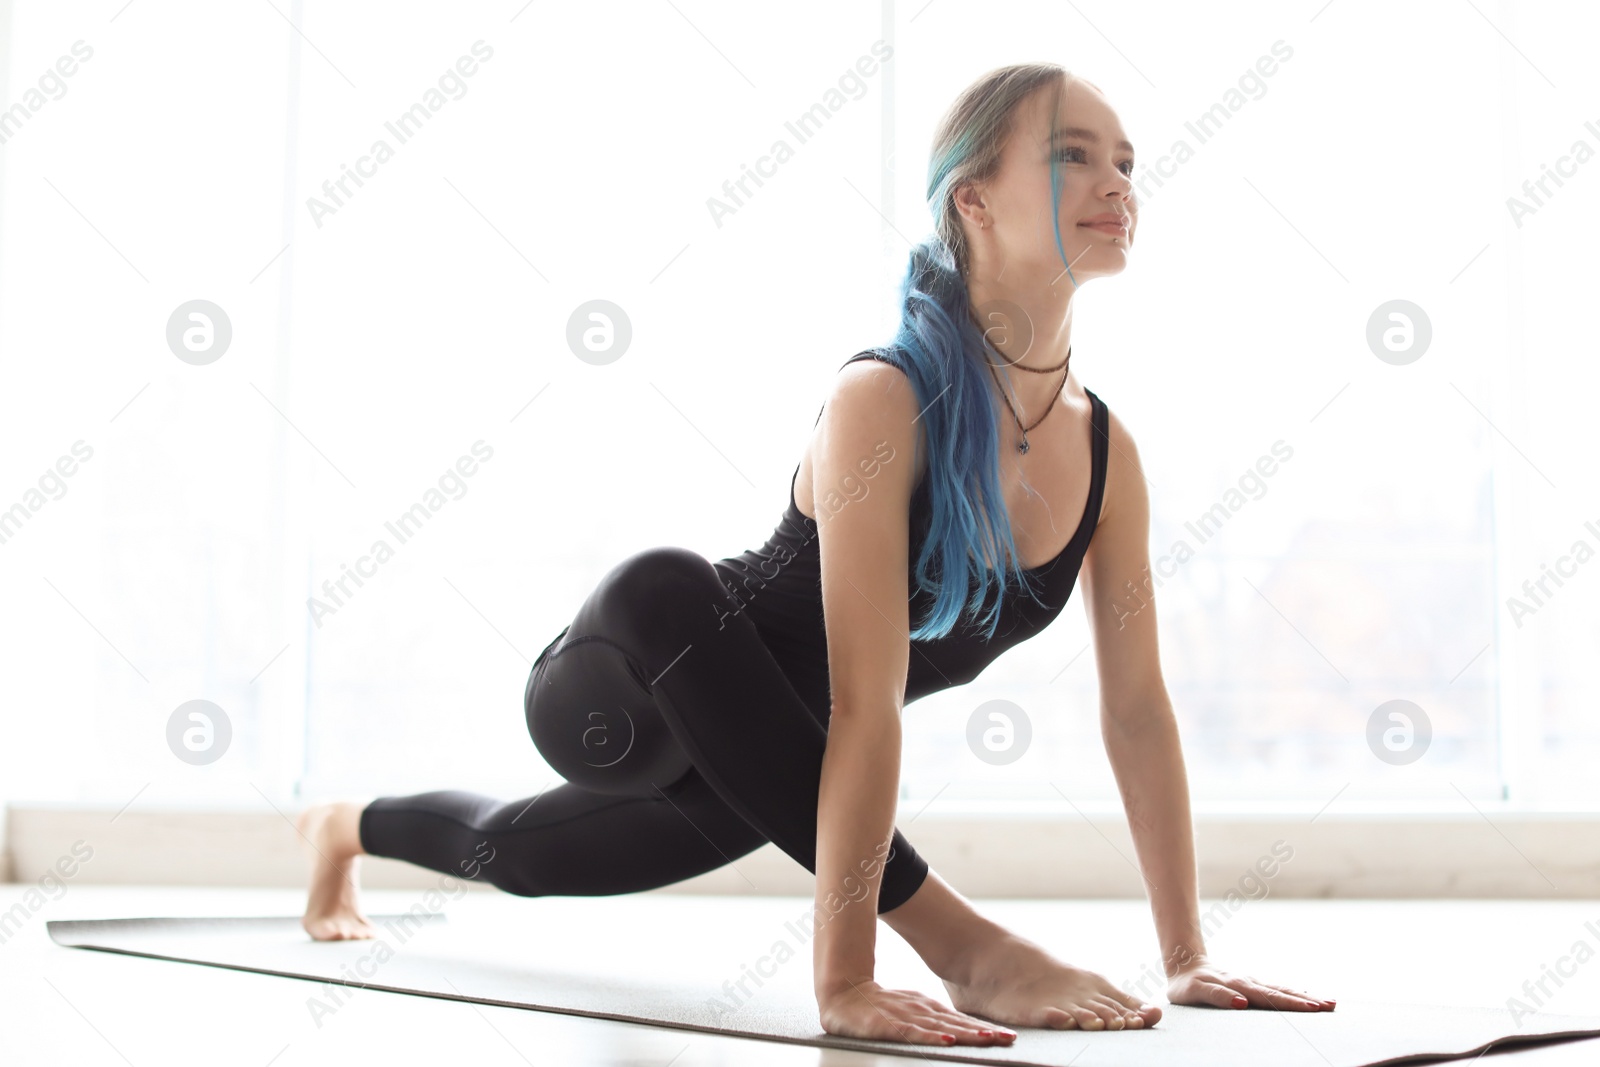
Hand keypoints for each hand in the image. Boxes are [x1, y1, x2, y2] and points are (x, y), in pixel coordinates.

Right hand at [817, 977, 1017, 1046]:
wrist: (843, 994)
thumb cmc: (880, 1007)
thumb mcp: (911, 1012)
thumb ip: (934, 1022)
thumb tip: (962, 1032)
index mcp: (928, 1009)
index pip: (961, 1022)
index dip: (985, 1029)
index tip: (1010, 1036)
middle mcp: (921, 1010)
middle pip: (957, 1025)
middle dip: (984, 1033)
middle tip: (1009, 1039)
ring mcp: (904, 1015)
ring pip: (940, 1028)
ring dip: (965, 1034)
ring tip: (988, 1039)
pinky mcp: (887, 1024)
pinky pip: (911, 1032)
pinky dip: (930, 1037)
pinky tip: (946, 1041)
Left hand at [1167, 956, 1334, 1011]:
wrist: (1183, 963)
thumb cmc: (1187, 985)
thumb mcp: (1196, 991)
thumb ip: (1217, 996)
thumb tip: (1242, 1003)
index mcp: (1237, 987)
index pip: (1268, 997)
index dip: (1290, 1002)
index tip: (1312, 1007)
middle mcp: (1248, 984)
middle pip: (1280, 993)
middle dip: (1305, 1001)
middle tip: (1329, 1007)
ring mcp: (1251, 983)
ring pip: (1282, 989)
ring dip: (1304, 997)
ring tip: (1328, 1003)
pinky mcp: (1251, 984)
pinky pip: (1276, 988)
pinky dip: (1294, 993)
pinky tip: (1311, 998)